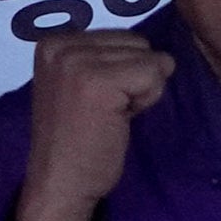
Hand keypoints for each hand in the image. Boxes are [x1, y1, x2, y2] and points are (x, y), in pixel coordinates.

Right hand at [11, 31, 175, 220]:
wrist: (60, 184)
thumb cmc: (76, 141)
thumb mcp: (82, 85)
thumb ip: (109, 61)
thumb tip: (167, 58)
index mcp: (53, 42)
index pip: (121, 37)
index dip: (121, 72)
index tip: (97, 102)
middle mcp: (61, 45)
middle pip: (136, 43)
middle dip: (133, 78)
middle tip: (105, 111)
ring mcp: (77, 62)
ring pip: (148, 58)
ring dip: (141, 90)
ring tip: (110, 116)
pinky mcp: (98, 81)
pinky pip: (153, 74)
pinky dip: (147, 99)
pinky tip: (120, 120)